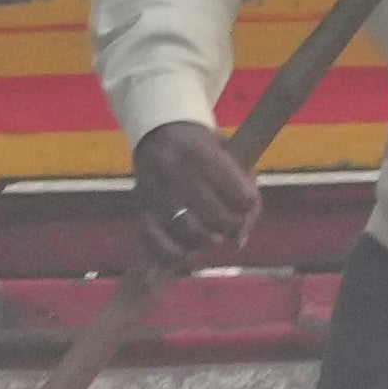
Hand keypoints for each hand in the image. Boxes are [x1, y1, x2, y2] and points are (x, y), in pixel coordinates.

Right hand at [131, 116, 265, 266]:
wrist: (159, 135)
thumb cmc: (202, 150)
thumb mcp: (229, 153)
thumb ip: (245, 190)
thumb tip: (239, 240)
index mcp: (200, 152)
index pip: (235, 190)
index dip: (246, 204)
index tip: (246, 205)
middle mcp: (174, 169)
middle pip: (214, 213)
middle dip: (229, 227)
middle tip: (230, 227)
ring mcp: (154, 190)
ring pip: (186, 230)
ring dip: (205, 242)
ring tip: (213, 239)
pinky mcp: (140, 207)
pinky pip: (154, 240)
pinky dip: (172, 253)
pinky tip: (186, 253)